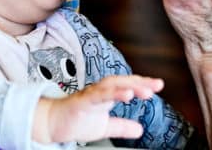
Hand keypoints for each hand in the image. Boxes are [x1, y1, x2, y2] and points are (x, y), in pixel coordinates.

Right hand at [32, 75, 163, 143]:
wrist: (52, 124)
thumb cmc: (76, 121)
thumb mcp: (104, 127)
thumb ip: (122, 126)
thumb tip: (140, 129)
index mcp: (107, 95)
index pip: (128, 86)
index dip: (143, 84)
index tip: (159, 85)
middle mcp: (100, 91)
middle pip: (122, 81)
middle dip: (140, 82)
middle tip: (156, 85)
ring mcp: (91, 95)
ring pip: (111, 86)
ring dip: (128, 86)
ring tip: (143, 90)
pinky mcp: (81, 102)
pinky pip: (98, 96)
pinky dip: (112, 93)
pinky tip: (125, 94)